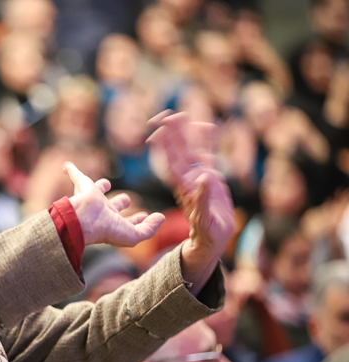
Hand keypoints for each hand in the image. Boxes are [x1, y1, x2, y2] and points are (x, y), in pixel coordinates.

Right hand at [65, 162, 164, 246]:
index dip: (137, 219)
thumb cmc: (104, 230)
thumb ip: (149, 229)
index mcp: (112, 222)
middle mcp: (102, 210)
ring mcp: (92, 198)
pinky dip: (71, 170)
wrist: (82, 220)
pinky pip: (76, 175)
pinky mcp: (83, 185)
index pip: (127, 220)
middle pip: (114, 204)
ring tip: (104, 184)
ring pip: (99, 189)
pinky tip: (66, 165)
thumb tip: (161, 217)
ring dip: (101, 186)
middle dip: (120, 203)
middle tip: (126, 200)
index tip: (146, 215)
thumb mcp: (132, 236)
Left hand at [149, 112, 235, 292]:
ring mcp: (199, 176)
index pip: (171, 162)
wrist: (213, 238)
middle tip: (165, 115)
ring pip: (192, 149)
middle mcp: (189, 178)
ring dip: (187, 133)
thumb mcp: (205, 219)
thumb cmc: (208, 232)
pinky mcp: (211, 177)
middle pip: (179, 151)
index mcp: (184, 187)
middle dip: (172, 134)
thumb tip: (204, 177)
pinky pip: (208, 154)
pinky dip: (207, 141)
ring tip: (183, 114)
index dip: (164, 146)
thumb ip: (203, 199)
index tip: (157, 130)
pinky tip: (207, 126)